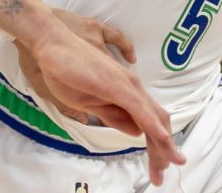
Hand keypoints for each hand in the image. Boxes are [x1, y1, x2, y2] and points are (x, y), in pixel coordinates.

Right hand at [27, 19, 185, 184]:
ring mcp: (126, 84)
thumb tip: (136, 131)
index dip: (157, 146)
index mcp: (127, 92)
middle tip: (161, 176)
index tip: (157, 169)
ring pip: (154, 118)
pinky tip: (162, 139)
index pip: (150, 123)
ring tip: (171, 164)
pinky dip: (152, 125)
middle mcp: (133, 86)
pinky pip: (139, 108)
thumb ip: (114, 116)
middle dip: (163, 151)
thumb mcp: (91, 103)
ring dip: (163, 144)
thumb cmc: (67, 70)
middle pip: (158, 122)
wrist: (51, 45)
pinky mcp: (116, 84)